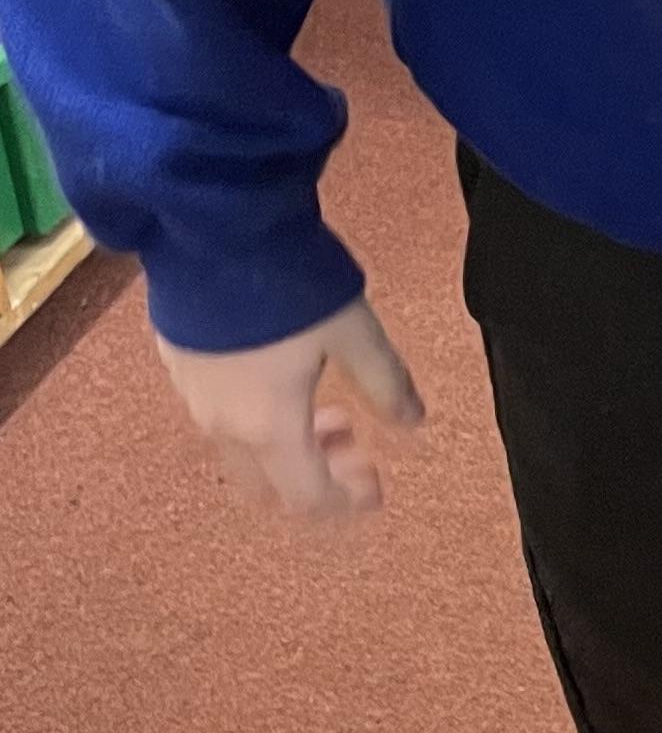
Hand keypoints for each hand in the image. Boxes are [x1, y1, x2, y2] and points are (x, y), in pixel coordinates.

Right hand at [153, 296, 423, 519]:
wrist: (213, 230)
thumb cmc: (291, 283)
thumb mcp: (355, 333)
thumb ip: (385, 384)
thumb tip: (412, 422)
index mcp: (270, 427)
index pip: (307, 497)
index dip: (346, 502)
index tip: (376, 485)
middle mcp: (223, 425)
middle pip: (269, 486)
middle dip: (317, 479)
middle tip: (355, 444)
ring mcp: (192, 397)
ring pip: (242, 454)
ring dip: (287, 448)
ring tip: (326, 406)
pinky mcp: (177, 367)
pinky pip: (219, 419)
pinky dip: (256, 422)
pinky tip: (281, 381)